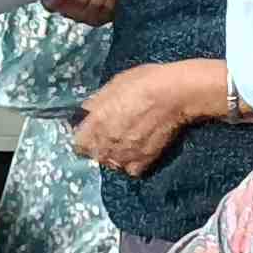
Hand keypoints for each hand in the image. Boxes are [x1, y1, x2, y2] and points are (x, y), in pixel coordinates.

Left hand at [76, 60, 216, 173]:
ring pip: (111, 164)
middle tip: (111, 135)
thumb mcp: (113, 84)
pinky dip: (132, 163)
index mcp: (96, 123)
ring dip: (115, 155)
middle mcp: (107, 143)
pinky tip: (137, 151)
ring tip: (125, 143)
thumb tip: (87, 110)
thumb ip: (97, 102)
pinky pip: (130, 169)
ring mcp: (124, 155)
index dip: (84, 137)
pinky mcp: (143, 161)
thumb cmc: (145, 83)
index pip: (78, 144)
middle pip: (94, 155)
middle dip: (99, 147)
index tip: (90, 132)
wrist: (175, 94)